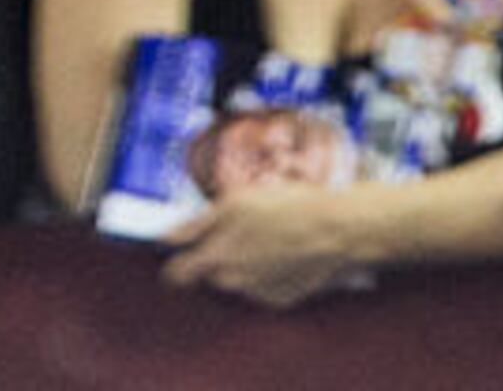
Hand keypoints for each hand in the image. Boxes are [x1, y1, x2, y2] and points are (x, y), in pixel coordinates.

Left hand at [158, 187, 366, 309]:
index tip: (178, 250)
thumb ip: (194, 225)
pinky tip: (280, 252)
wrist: (339, 230)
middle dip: (213, 257)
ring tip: (263, 237)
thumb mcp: (233, 203)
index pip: (177, 275)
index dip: (174, 261)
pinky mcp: (284, 300)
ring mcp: (260, 295)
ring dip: (241, 265)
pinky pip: (262, 287)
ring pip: (236, 281)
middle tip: (234, 231)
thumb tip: (164, 238)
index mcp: (217, 260)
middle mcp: (235, 285)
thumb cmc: (286, 208)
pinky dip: (265, 273)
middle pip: (209, 275)